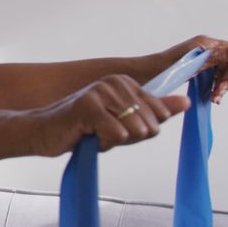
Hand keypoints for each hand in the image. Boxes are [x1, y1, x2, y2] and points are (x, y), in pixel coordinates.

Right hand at [29, 74, 189, 156]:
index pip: (160, 115)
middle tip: (102, 133)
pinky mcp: (88, 106)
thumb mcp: (123, 122)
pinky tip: (86, 137)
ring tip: (94, 134)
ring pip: (136, 130)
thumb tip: (185, 103)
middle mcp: (115, 82)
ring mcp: (101, 92)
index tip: (117, 128)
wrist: (42, 133)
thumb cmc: (82, 130)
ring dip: (115, 142)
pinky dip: (103, 144)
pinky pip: (117, 135)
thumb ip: (154, 112)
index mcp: (126, 83)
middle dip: (129, 138)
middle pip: (150, 125)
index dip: (140, 131)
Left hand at [162, 35, 227, 103]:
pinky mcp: (198, 70)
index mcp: (207, 43)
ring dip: (221, 87)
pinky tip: (213, 98)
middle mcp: (207, 50)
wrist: (147, 74)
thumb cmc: (165, 65)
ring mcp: (203, 60)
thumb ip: (217, 56)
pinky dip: (215, 88)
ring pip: (222, 74)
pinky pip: (213, 79)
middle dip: (226, 82)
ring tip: (214, 99)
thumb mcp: (193, 62)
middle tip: (217, 95)